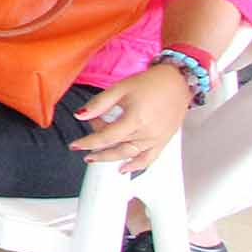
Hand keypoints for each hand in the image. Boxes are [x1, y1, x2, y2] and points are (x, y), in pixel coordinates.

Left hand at [71, 64, 195, 173]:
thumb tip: (80, 115)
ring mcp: (157, 139)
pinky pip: (149, 159)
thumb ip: (99, 103)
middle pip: (116, 147)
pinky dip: (136, 166)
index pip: (106, 137)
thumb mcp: (120, 88)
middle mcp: (147, 133)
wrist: (178, 83)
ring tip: (96, 158)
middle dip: (97, 148)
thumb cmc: (149, 83)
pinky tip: (124, 169)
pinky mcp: (163, 141)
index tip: (74, 145)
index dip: (88, 143)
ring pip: (130, 154)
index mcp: (135, 119)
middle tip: (84, 149)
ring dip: (111, 158)